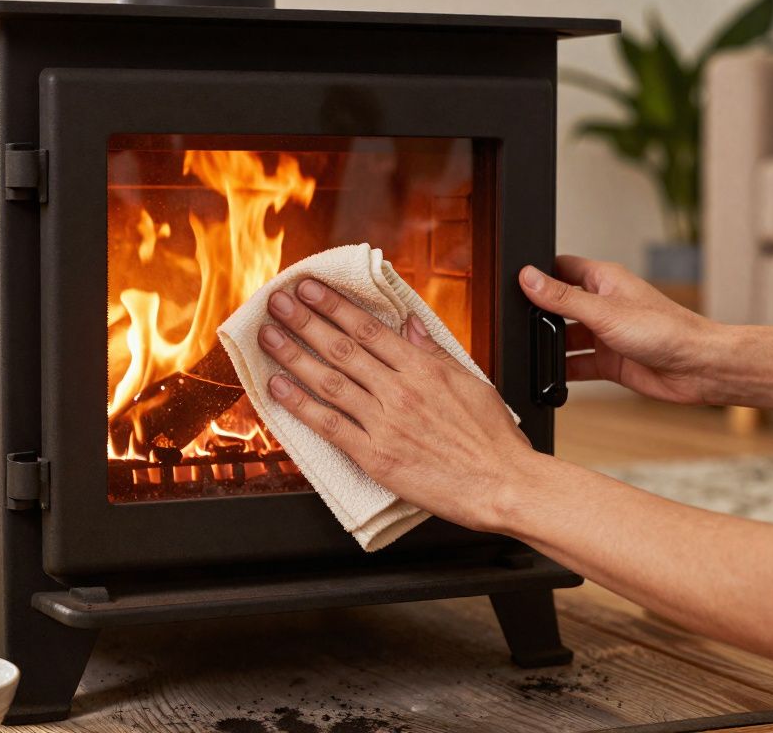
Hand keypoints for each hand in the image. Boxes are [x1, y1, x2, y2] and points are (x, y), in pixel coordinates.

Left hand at [257, 279, 541, 531]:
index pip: (368, 328)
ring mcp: (384, 423)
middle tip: (278, 301)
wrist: (503, 485)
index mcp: (423, 368)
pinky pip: (329, 426)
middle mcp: (399, 390)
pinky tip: (279, 388)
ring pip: (329, 381)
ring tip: (269, 336)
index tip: (309, 288)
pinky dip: (301, 405)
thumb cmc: (492, 440)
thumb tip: (410, 324)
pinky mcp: (375, 456)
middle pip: (342, 347)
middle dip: (304, 320)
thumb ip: (434, 351)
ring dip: (293, 356)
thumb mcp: (470, 381)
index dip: (333, 305)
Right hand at [520, 256, 727, 404]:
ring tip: (532, 352)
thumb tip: (529, 278)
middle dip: (540, 316)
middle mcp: (604, 305)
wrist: (698, 368)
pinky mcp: (610, 361)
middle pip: (559, 306)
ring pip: (566, 338)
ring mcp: (606, 334)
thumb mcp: (604, 311)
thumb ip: (563, 298)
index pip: (562, 268)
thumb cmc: (666, 330)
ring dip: (551, 347)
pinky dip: (563, 372)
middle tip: (519, 325)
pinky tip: (551, 377)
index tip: (515, 284)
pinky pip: (577, 365)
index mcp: (604, 280)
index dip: (539, 274)